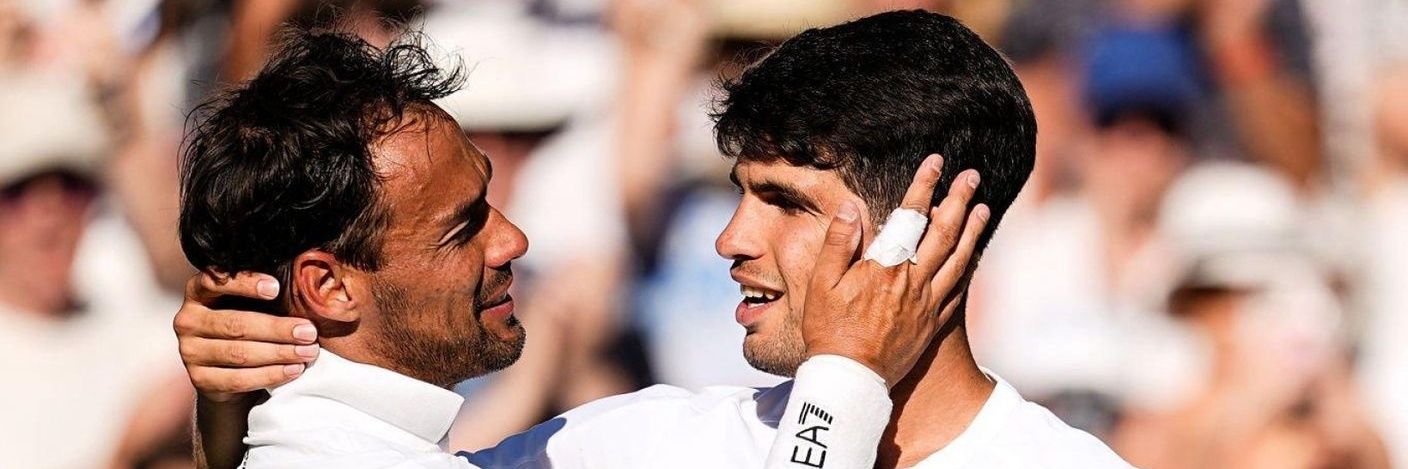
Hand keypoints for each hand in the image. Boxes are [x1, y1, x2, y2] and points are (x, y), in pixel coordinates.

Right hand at [173, 271, 318, 402]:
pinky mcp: (200, 379)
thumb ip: (265, 292)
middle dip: (277, 329)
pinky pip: (239, 379)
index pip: (214, 282)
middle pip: (236, 325)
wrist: (228, 368)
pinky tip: (292, 370)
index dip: (245, 284)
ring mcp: (190, 352)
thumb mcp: (251, 302)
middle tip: (308, 332)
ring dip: (279, 353)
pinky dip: (270, 374)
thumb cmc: (246, 323)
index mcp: (198, 293)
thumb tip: (306, 287)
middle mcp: (188, 321)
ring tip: (307, 352)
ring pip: (239, 353)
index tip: (276, 288)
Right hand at [800, 154, 987, 386]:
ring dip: (971, 231)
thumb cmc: (829, 330)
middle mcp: (912, 281)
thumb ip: (840, 242)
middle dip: (958, 200)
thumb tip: (854, 206)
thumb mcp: (821, 283)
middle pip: (942, 232)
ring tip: (982, 208)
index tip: (936, 162)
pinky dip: (968, 268)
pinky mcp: (932, 323)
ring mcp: (927, 303)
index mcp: (885, 267)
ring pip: (957, 259)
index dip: (924, 186)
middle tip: (972, 176)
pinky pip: (957, 290)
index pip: (910, 216)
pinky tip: (973, 255)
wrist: (850, 379)